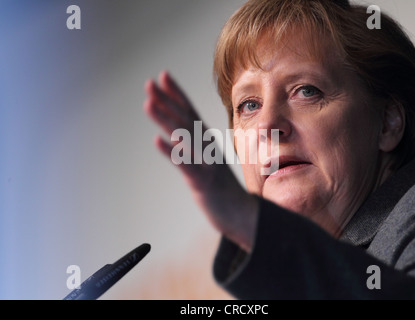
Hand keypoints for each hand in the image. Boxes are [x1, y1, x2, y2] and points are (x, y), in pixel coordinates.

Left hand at [143, 71, 257, 251]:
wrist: (243, 215)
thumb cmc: (223, 189)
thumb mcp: (207, 163)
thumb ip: (194, 147)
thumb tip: (175, 134)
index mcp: (206, 142)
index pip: (189, 112)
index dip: (176, 94)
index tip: (163, 76)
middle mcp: (206, 148)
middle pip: (184, 119)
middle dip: (166, 100)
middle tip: (149, 83)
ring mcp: (205, 163)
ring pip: (183, 137)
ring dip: (166, 119)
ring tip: (149, 104)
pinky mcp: (203, 181)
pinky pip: (187, 165)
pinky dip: (173, 152)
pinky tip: (158, 140)